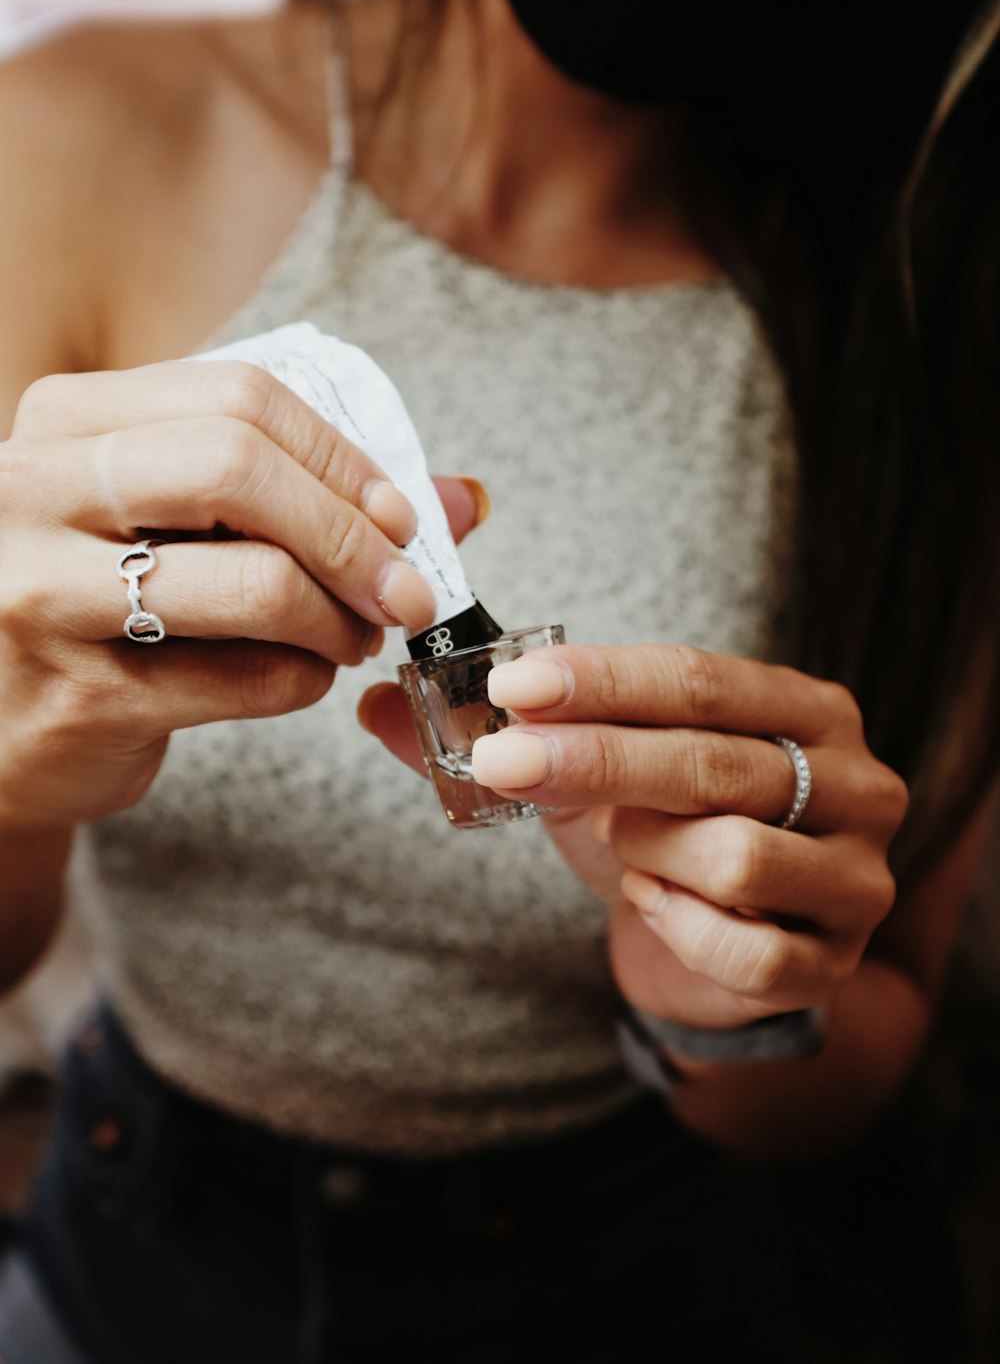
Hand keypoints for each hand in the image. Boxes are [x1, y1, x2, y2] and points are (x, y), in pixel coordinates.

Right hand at [0, 359, 480, 830]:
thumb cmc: (94, 600)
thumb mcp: (161, 519)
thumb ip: (298, 490)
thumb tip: (462, 499)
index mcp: (65, 422)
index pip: (238, 398)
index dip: (342, 458)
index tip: (398, 514)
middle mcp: (36, 492)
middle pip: (242, 468)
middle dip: (353, 535)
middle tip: (404, 590)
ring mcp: (48, 596)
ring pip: (257, 583)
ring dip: (341, 618)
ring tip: (355, 636)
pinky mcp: (83, 697)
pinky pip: (250, 679)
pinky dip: (306, 679)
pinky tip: (301, 676)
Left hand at [363, 644, 905, 1030]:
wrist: (716, 944)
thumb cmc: (659, 832)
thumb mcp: (590, 770)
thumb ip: (497, 733)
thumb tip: (377, 702)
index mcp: (803, 708)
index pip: (702, 679)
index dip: (602, 680)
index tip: (512, 684)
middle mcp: (852, 780)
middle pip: (715, 761)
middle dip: (597, 760)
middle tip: (502, 759)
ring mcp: (856, 874)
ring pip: (737, 858)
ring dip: (651, 853)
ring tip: (624, 848)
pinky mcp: (835, 959)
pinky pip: (751, 951)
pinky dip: (683, 931)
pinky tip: (654, 905)